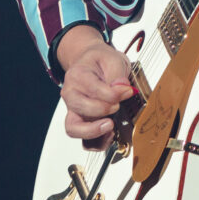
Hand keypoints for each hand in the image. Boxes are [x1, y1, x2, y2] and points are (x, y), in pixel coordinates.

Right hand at [57, 26, 133, 148]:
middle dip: (105, 109)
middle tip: (119, 105)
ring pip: (75, 128)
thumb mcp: (113, 59)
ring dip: (95, 130)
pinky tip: (109, 134)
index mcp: (77, 75)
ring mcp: (72, 109)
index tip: (128, 91)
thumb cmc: (100, 61)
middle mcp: (70, 94)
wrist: (90, 62)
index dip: (114, 94)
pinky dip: (96, 141)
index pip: (94, 89)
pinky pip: (82, 139)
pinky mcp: (79, 122)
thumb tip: (122, 89)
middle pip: (82, 109)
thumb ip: (117, 73)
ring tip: (111, 126)